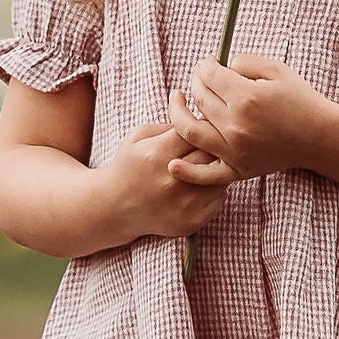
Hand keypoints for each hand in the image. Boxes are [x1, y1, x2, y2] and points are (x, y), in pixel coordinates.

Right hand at [104, 120, 231, 241]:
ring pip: (221, 177)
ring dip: (217, 169)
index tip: (202, 127)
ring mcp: (184, 203)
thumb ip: (171, 123)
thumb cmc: (130, 166)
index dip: (203, 126)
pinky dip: (215, 189)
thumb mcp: (139, 136)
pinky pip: (220, 197)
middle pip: (213, 154)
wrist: (116, 207)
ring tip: (203, 166)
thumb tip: (202, 117)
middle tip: (207, 146)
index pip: (197, 131)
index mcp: (157, 154)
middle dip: (214, 147)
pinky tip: (199, 186)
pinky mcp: (193, 221)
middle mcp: (172, 180)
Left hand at [169, 55, 333, 180]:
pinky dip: (187, 171)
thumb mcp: (276, 69)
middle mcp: (236, 125)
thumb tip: (219, 66)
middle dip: (196, 82)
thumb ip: (244, 62)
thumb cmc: (300, 100)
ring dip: (177, 113)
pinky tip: (173, 163)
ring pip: (190, 131)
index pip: (208, 75)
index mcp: (246, 97)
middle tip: (202, 78)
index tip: (210, 63)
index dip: (205, 64)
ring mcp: (234, 150)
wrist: (319, 138)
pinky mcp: (237, 169)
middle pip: (199, 98)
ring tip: (177, 101)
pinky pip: (206, 174)